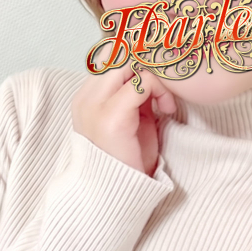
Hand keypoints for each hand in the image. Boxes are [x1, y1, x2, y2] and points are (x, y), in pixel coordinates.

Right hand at [71, 47, 175, 177]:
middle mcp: (85, 97)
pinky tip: (166, 110)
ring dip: (154, 78)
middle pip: (118, 54)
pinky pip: (140, 83)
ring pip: (128, 64)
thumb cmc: (128, 158)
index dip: (140, 62)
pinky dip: (159, 90)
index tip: (159, 84)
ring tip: (164, 103)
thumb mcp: (131, 118)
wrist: (116, 195)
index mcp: (86, 96)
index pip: (111, 56)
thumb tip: (154, 69)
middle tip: (163, 90)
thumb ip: (136, 93)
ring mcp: (94, 106)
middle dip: (147, 66)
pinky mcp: (111, 117)